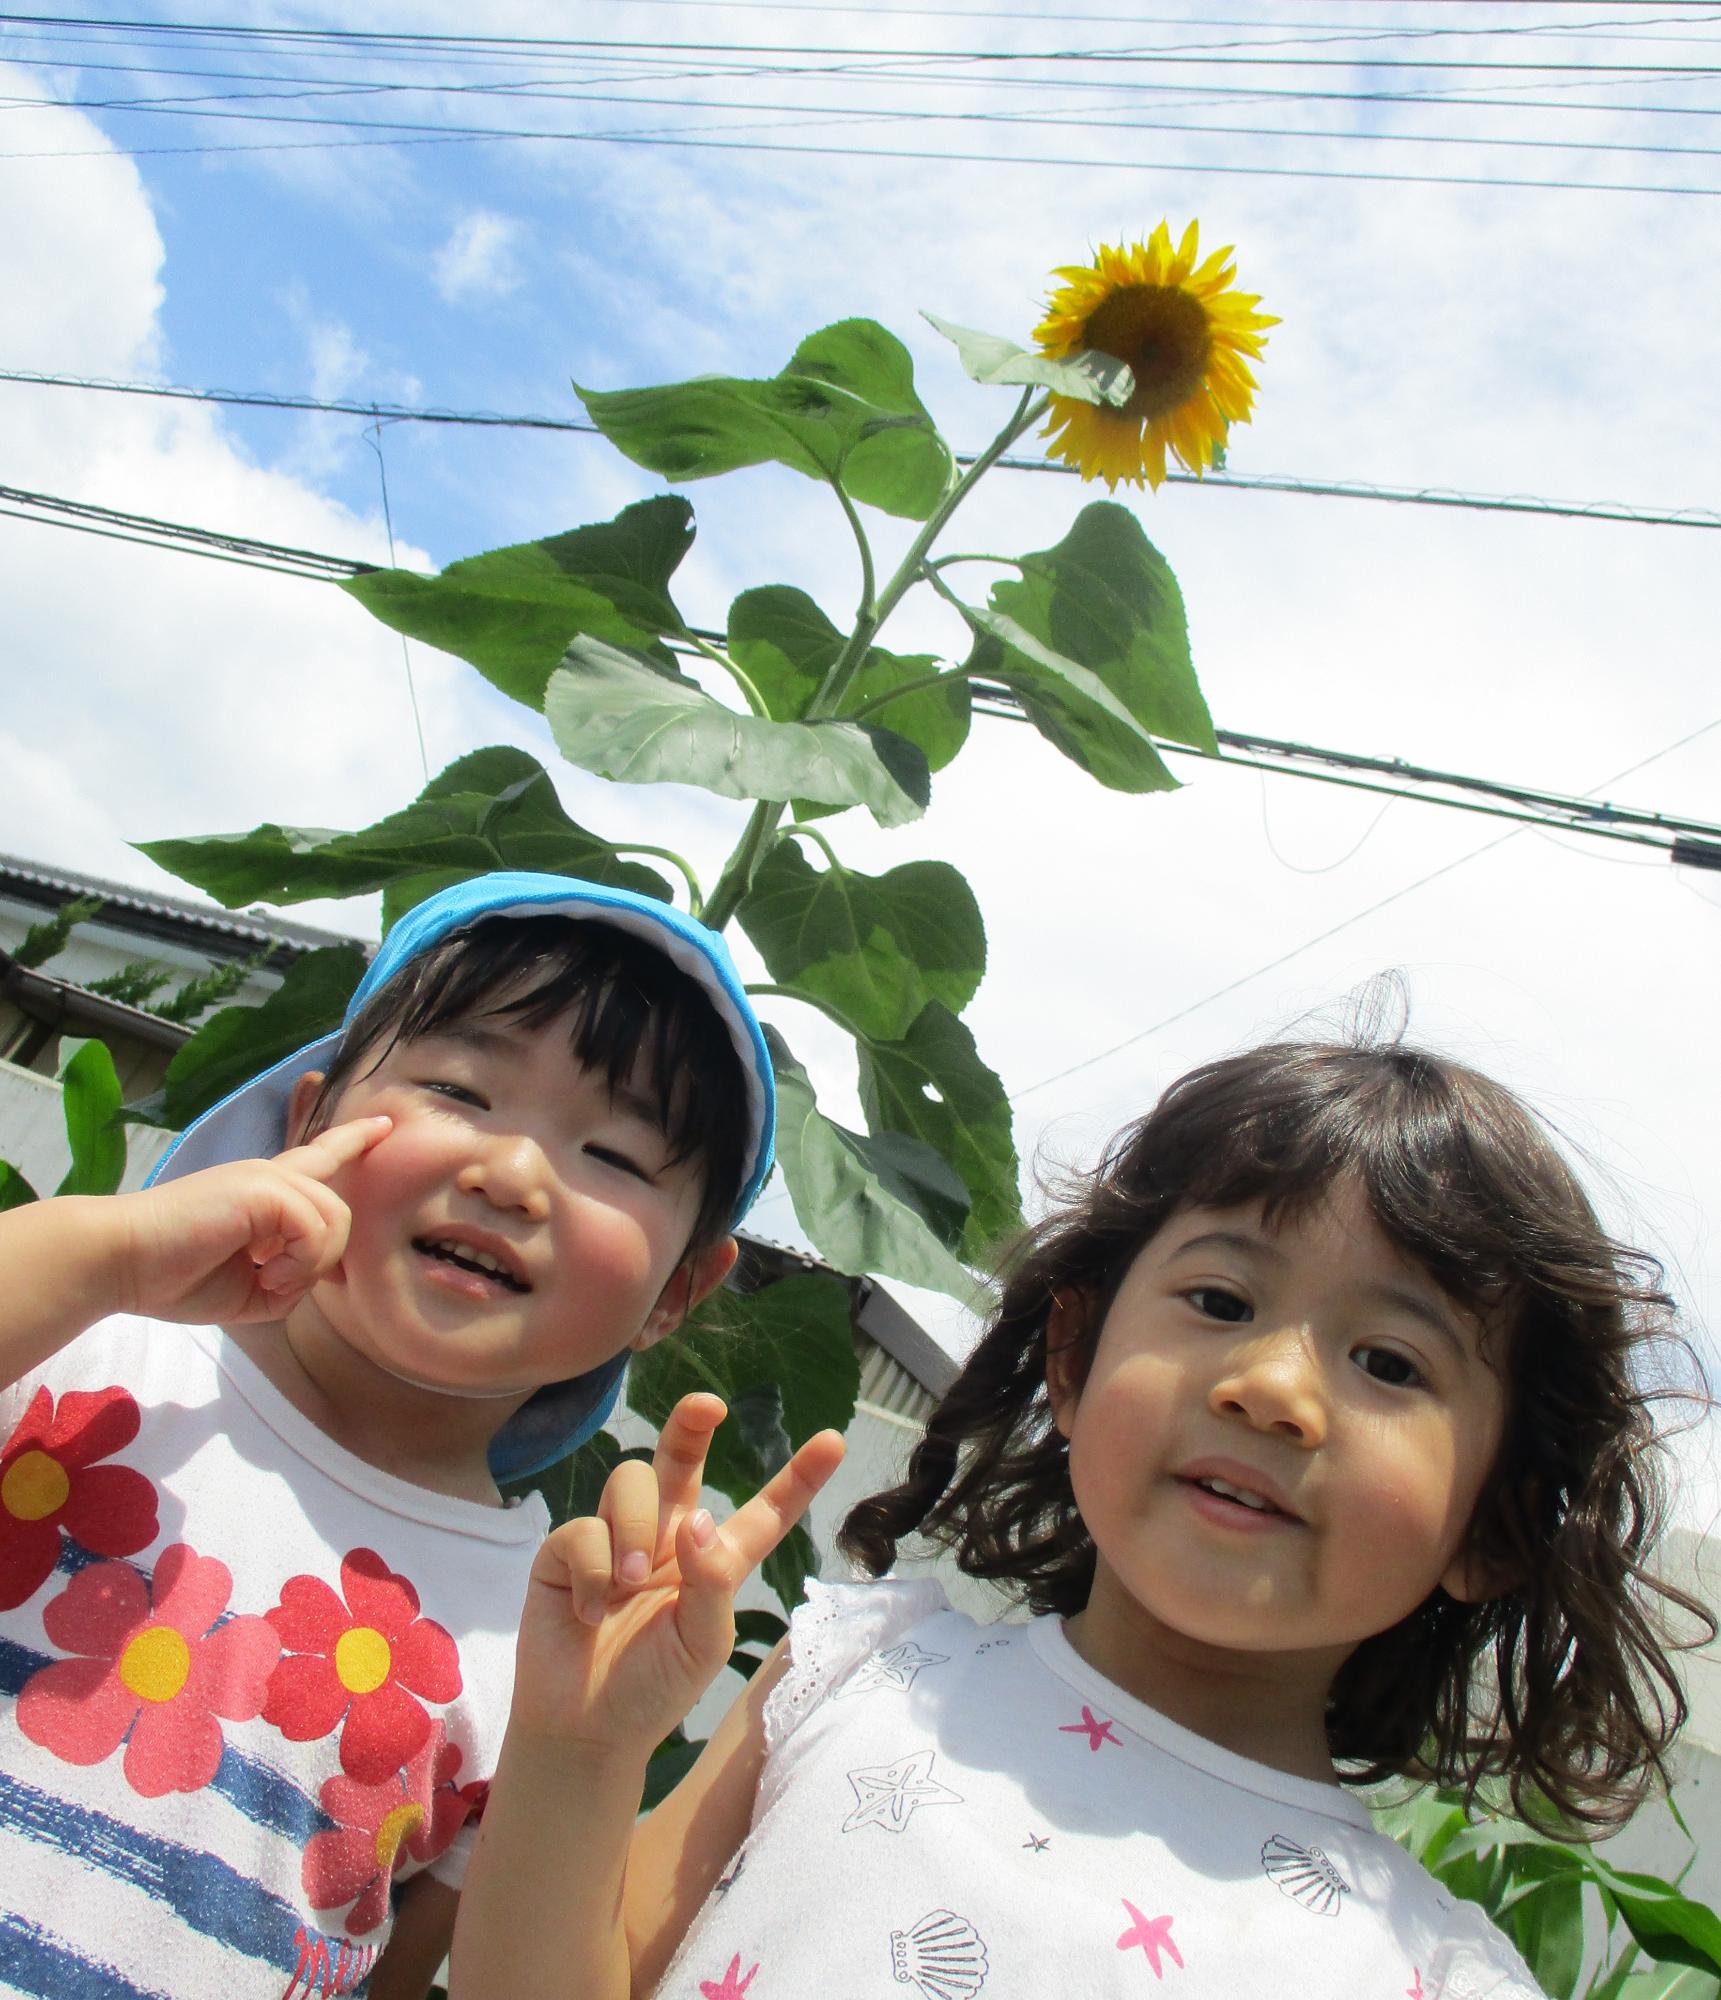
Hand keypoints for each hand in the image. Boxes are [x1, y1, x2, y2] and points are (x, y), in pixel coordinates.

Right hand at [108, 1116, 393, 1325]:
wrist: (120, 1261)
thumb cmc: (172, 1276)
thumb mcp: (248, 1289)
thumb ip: (289, 1278)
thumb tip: (315, 1272)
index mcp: (263, 1192)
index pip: (319, 1156)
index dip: (354, 1140)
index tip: (383, 1124)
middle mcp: (271, 1174)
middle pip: (338, 1210)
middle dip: (321, 1258)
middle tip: (275, 1282)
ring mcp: (268, 1177)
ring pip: (335, 1220)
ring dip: (307, 1265)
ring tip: (266, 1278)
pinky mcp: (264, 1188)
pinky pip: (315, 1230)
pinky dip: (297, 1264)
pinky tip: (264, 1273)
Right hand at [510, 1394, 844, 1757]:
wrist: (584, 1730)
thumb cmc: (653, 1689)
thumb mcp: (703, 1644)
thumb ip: (711, 1582)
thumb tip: (700, 1519)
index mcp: (713, 1561)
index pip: (762, 1511)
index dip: (797, 1477)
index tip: (834, 1440)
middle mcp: (666, 1537)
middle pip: (681, 1459)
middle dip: (692, 1423)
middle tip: (709, 1405)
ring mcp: (615, 1539)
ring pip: (630, 1481)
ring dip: (635, 1529)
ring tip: (630, 1585)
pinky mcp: (565, 1552)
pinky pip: (582, 1529)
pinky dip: (593, 1571)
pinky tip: (590, 1611)